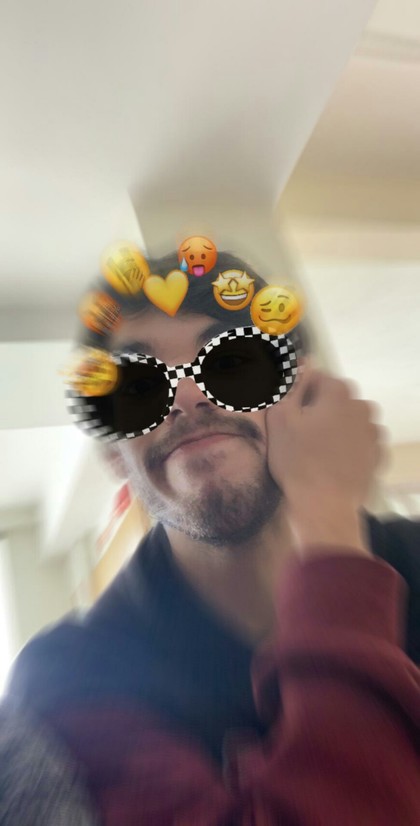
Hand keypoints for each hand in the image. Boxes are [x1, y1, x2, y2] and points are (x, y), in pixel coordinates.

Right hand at [266, 359, 389, 556]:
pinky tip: (330, 460)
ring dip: (332, 426)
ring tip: (314, 449)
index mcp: (339, 392)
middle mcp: (362, 406)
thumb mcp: (281, 417)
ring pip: (347, 418)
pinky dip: (346, 445)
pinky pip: (358, 440)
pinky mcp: (377, 455)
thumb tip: (300, 361)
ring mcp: (373, 432)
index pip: (314, 377)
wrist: (325, 506)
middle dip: (316, 409)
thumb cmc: (298, 461)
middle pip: (333, 398)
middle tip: (297, 434)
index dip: (296, 393)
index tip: (286, 413)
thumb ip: (289, 384)